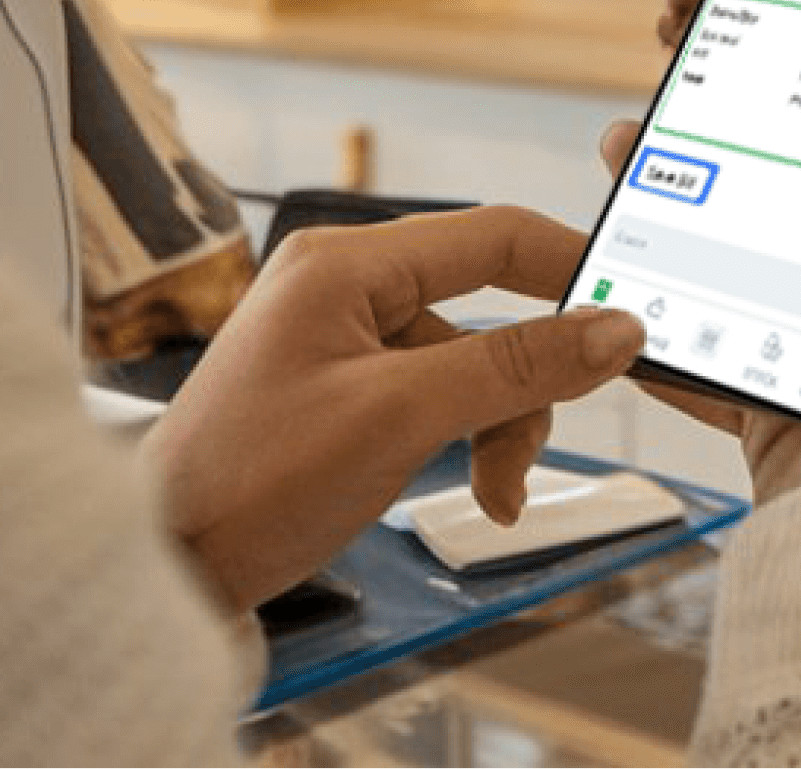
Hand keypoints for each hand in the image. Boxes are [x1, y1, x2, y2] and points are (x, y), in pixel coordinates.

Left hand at [145, 204, 644, 609]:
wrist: (167, 564)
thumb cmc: (250, 483)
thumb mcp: (402, 419)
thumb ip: (514, 367)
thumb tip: (614, 330)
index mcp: (344, 264)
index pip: (491, 236)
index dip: (572, 270)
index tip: (634, 316)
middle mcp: (341, 285)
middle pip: (487, 309)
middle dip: (524, 387)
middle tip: (534, 454)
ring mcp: (337, 337)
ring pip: (468, 363)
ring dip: (497, 427)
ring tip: (493, 494)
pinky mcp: (339, 388)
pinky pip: (434, 395)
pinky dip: (463, 439)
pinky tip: (471, 488)